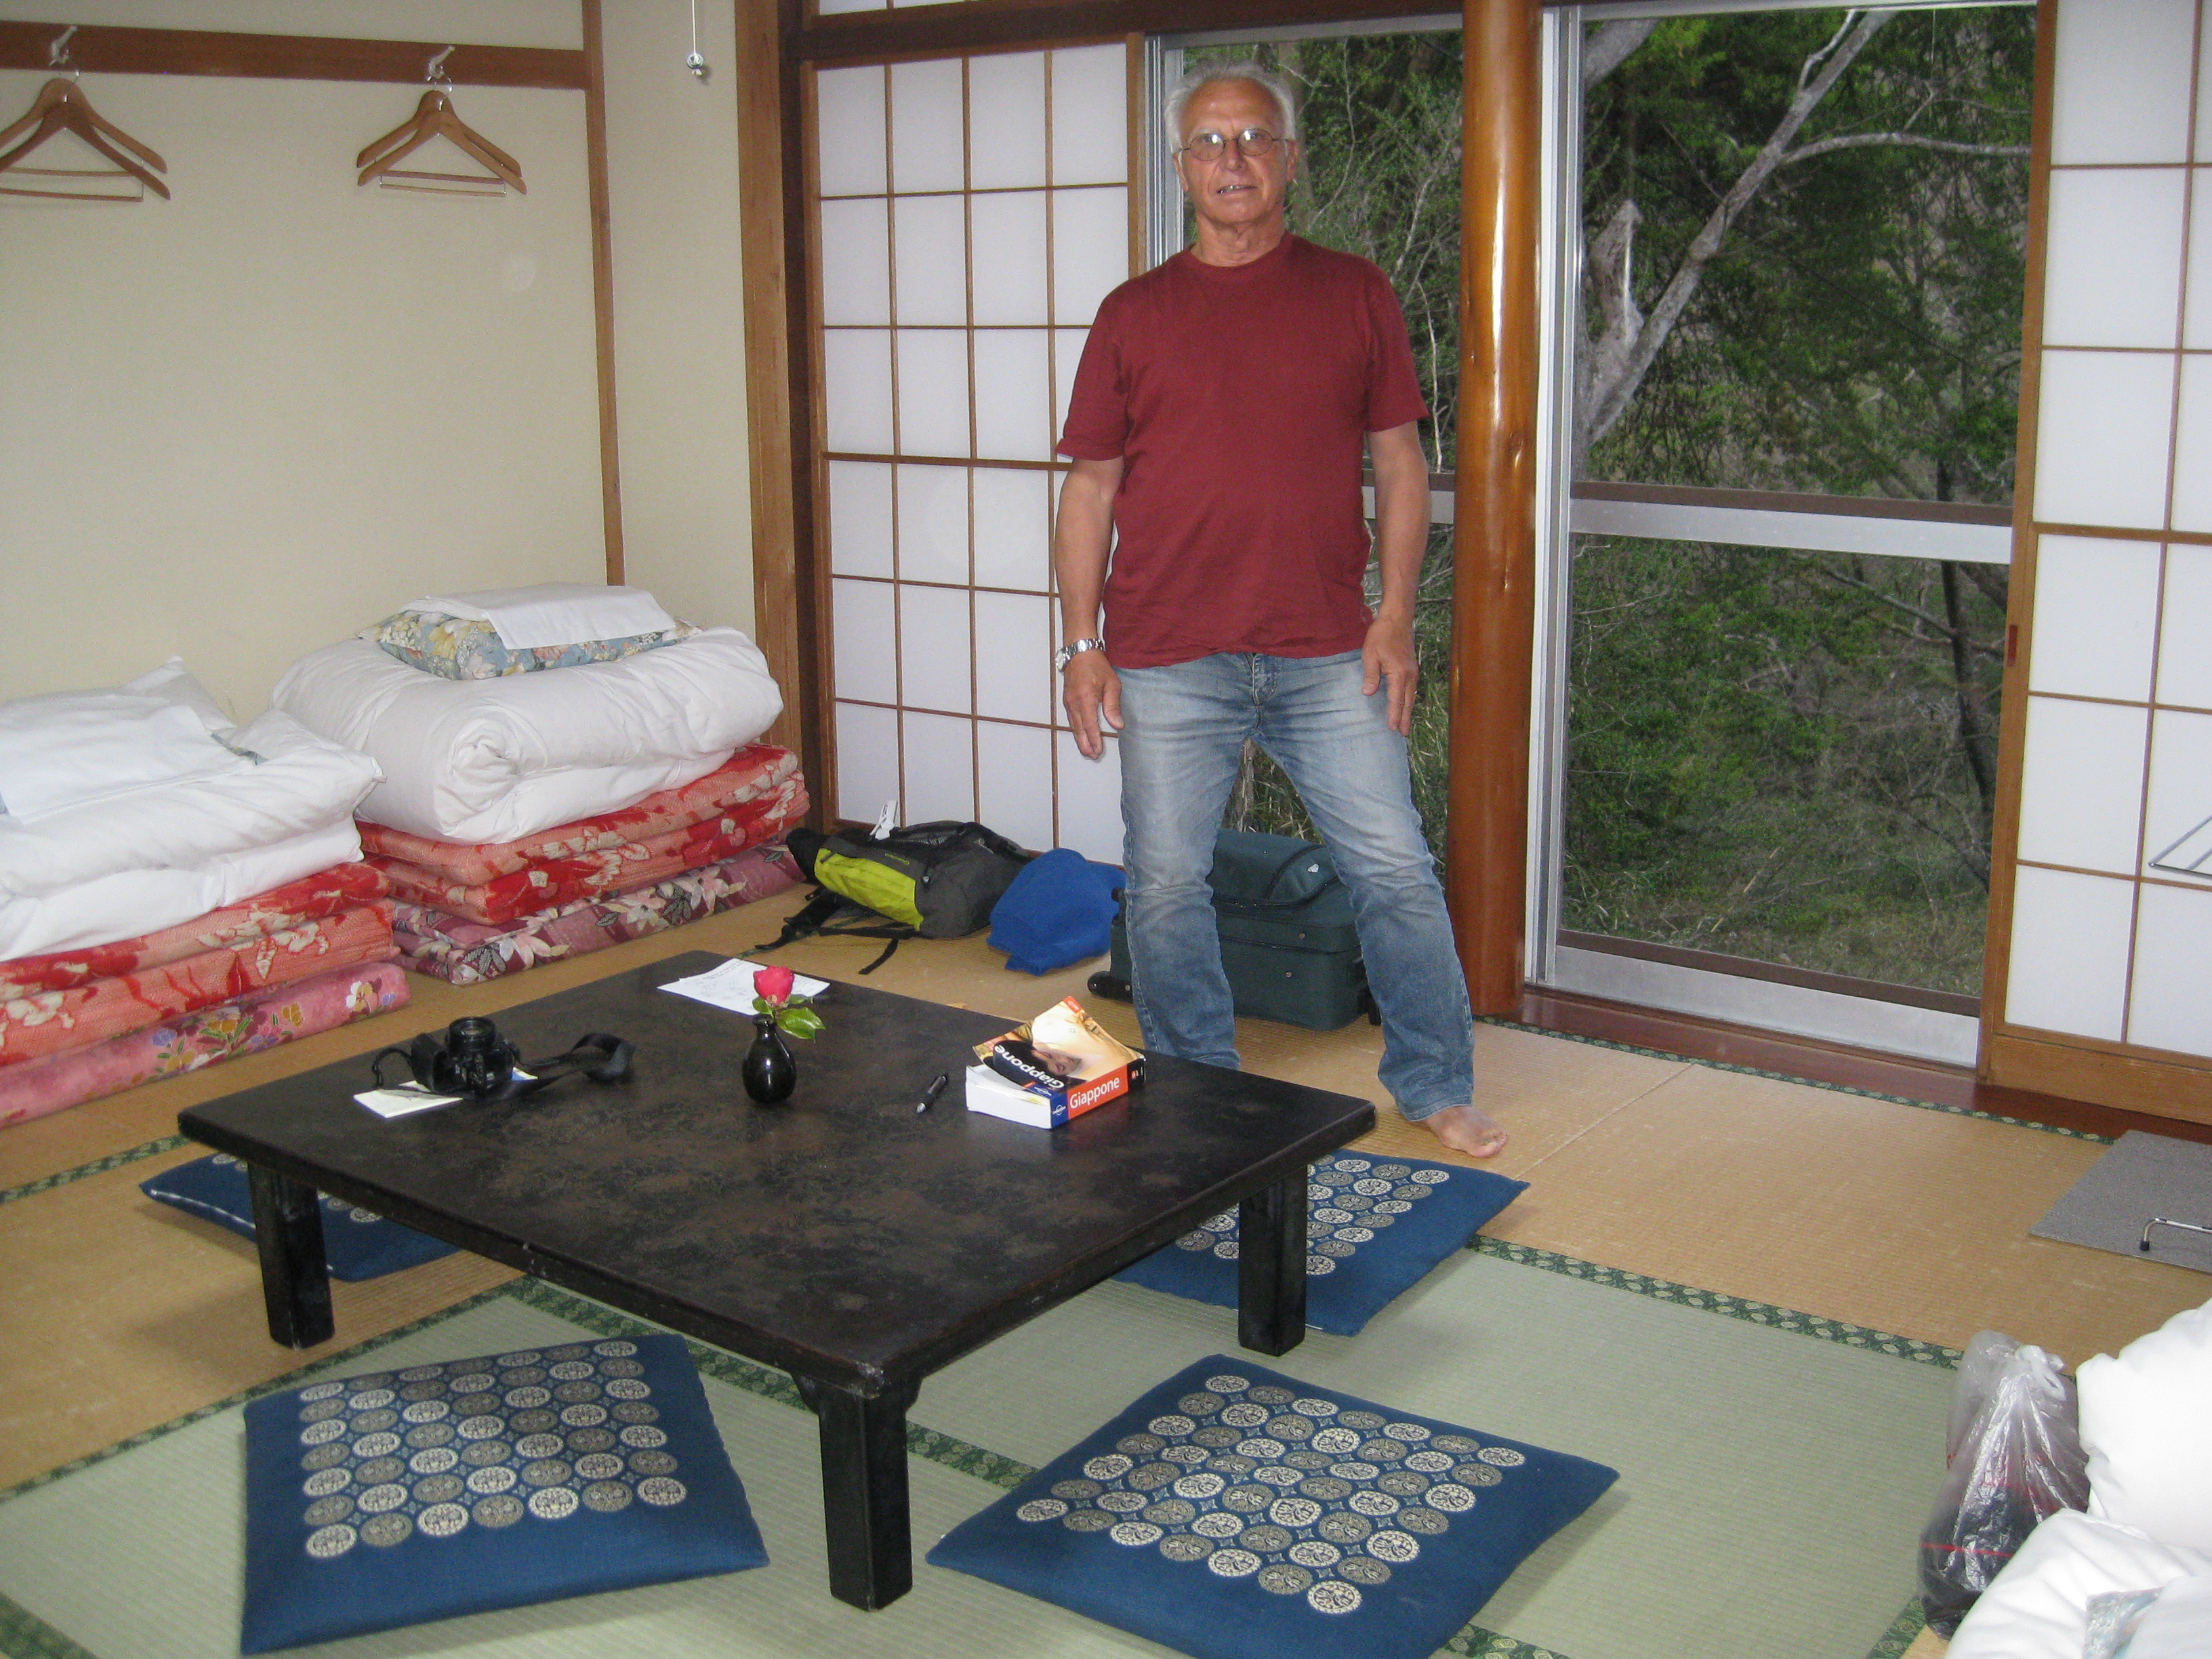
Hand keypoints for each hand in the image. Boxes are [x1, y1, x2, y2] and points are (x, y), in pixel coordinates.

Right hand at [1062, 651, 1122, 758]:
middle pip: (1079, 729)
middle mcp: (1074, 703)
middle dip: (1085, 745)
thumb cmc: (1097, 666)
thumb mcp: (1111, 684)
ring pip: (1073, 726)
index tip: (1099, 751)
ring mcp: (1068, 702)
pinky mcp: (1067, 700)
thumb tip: (1117, 725)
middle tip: (1092, 756)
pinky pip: (1071, 719)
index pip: (1090, 725)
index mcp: (1086, 699)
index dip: (1094, 740)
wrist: (1080, 652)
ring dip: (1080, 739)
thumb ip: (1113, 706)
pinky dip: (1076, 729)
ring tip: (1087, 750)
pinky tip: (1081, 735)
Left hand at [1361, 613, 1416, 735]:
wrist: (1397, 619)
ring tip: (1405, 724)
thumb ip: (1370, 675)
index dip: (1394, 715)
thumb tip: (1368, 693)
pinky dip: (1409, 700)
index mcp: (1399, 674)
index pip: (1396, 700)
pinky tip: (1406, 704)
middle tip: (1403, 734)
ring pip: (1411, 696)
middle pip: (1408, 701)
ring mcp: (1413, 671)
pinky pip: (1411, 689)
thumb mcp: (1370, 654)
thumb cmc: (1381, 635)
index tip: (1392, 728)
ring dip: (1408, 710)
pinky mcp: (1412, 668)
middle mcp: (1409, 675)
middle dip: (1405, 718)